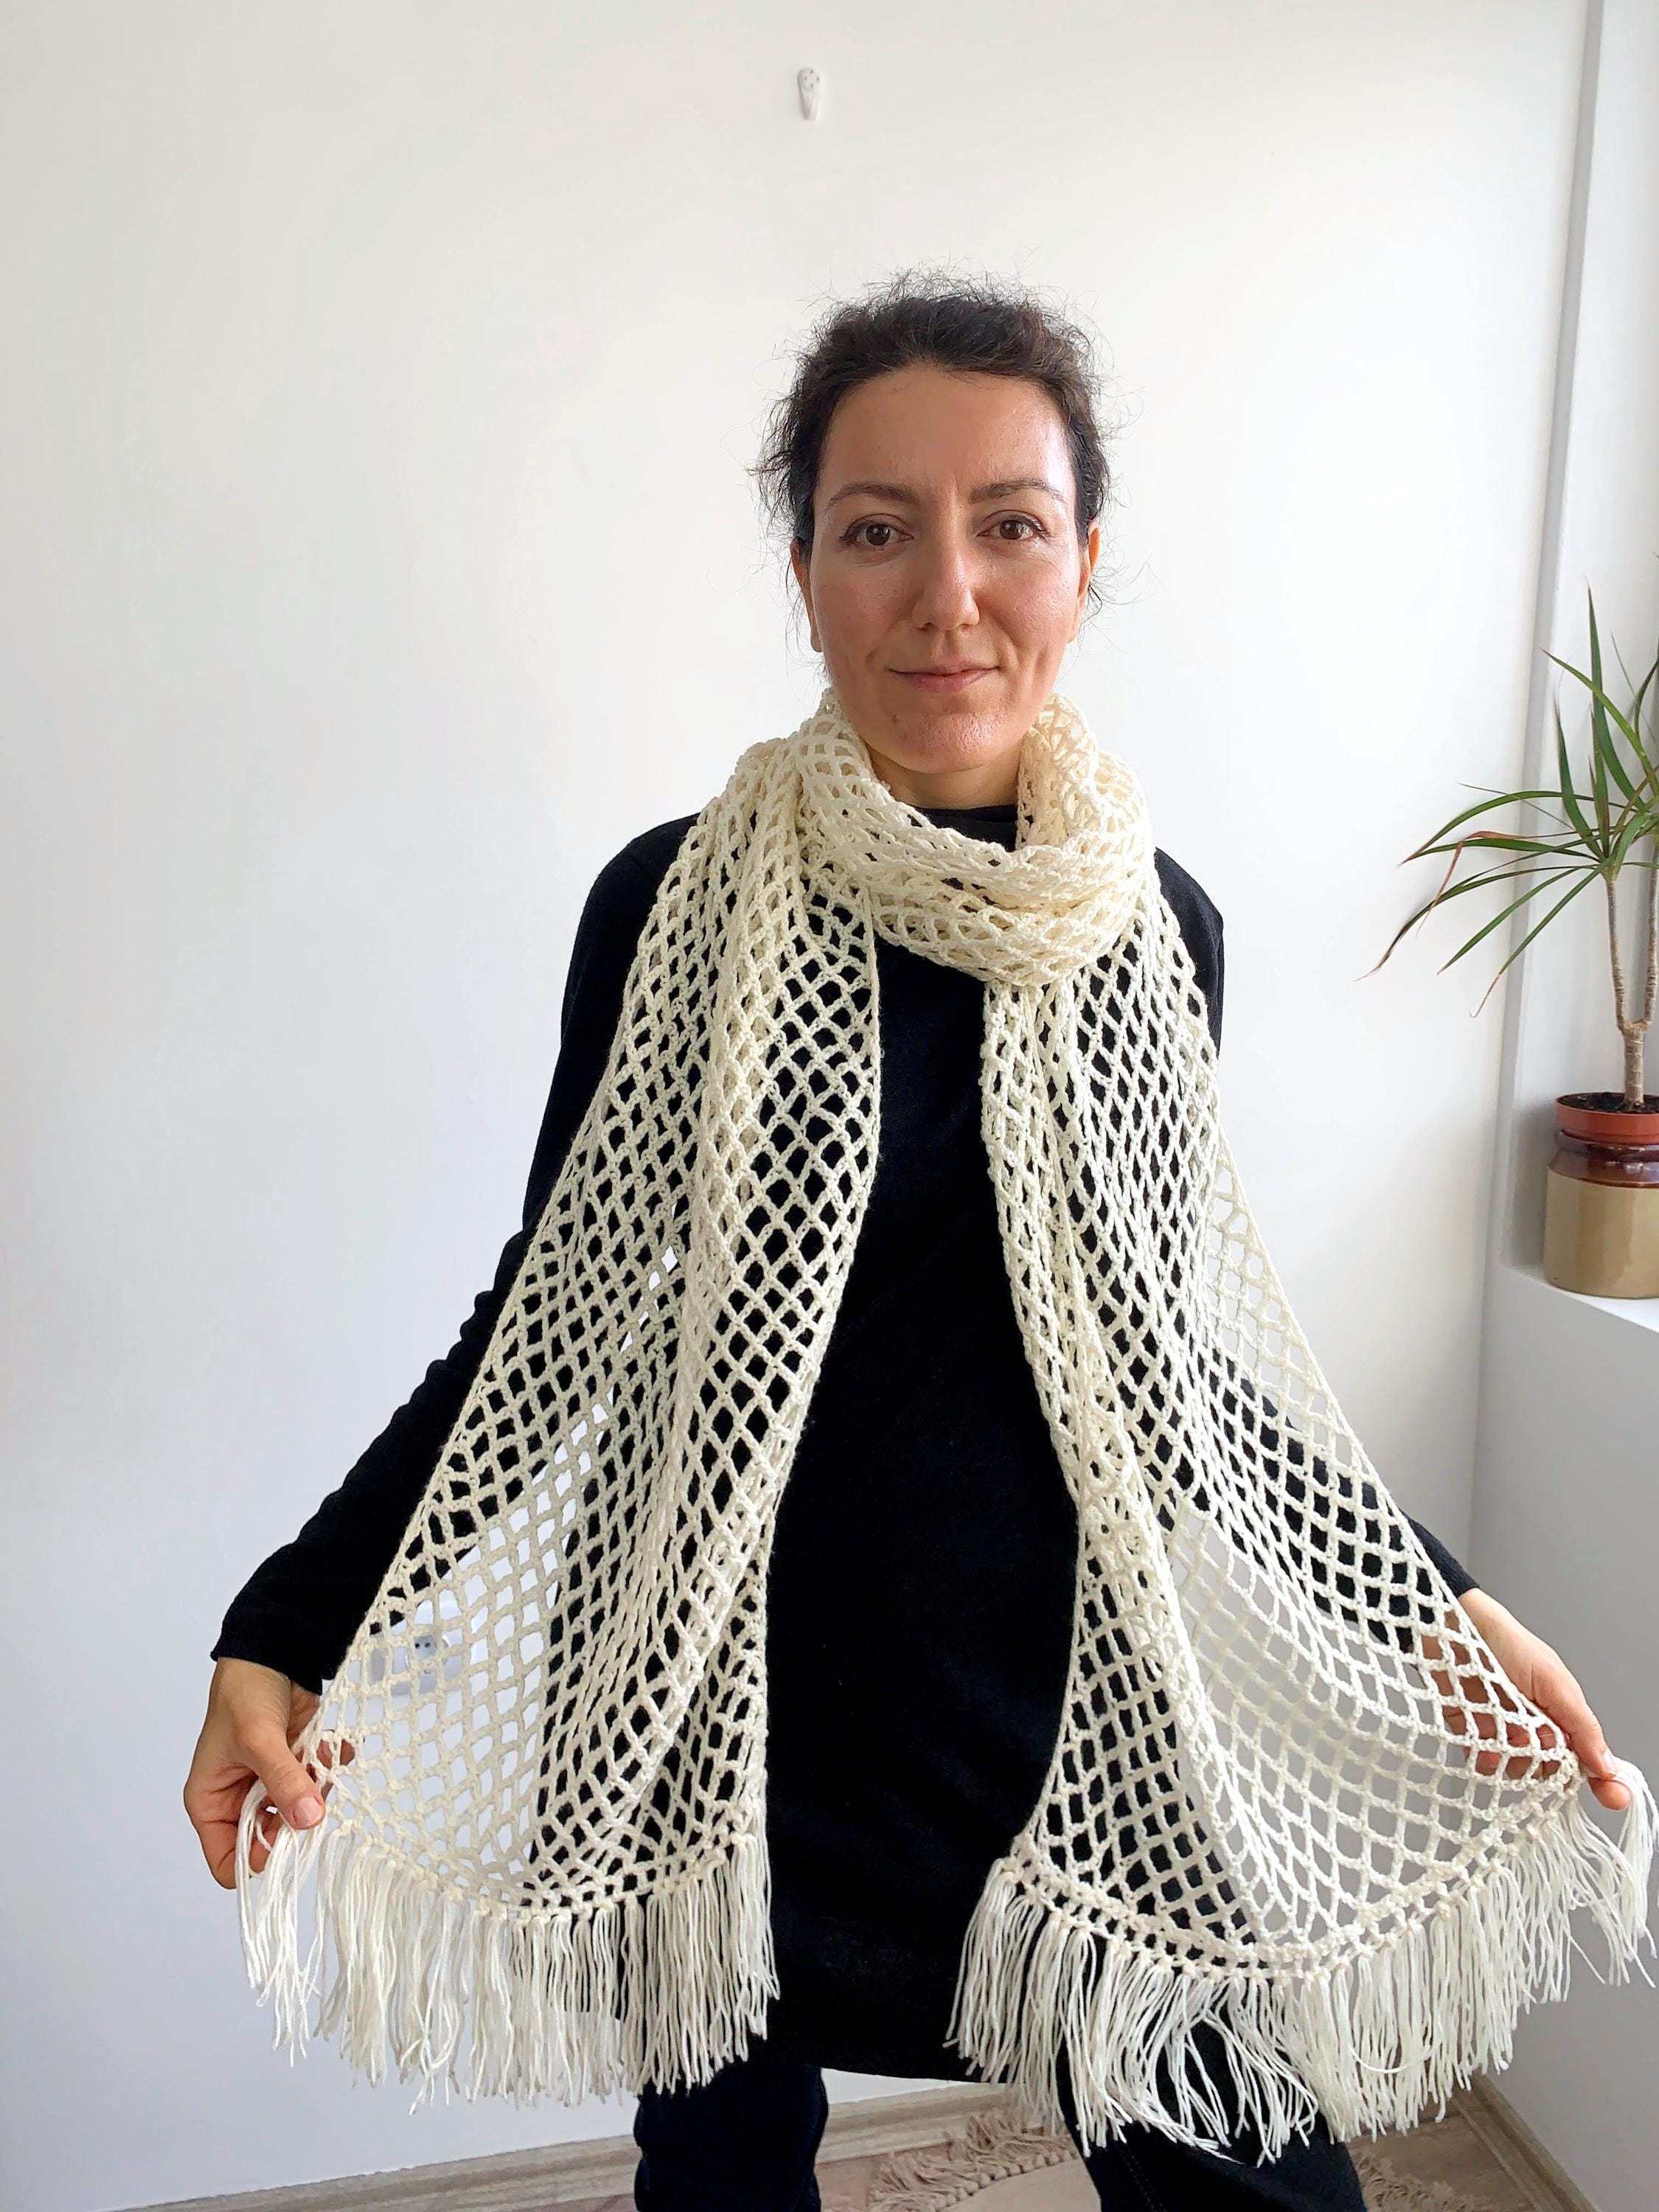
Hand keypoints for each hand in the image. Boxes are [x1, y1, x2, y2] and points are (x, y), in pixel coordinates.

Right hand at [183, 1657, 354, 1888]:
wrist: (272, 1653)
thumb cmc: (243, 1694)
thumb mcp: (258, 1740)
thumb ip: (284, 1781)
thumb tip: (308, 1819)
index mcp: (210, 1802)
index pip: (228, 1861)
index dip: (257, 1858)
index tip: (287, 1838)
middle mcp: (237, 1799)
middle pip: (270, 1839)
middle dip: (296, 1818)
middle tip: (311, 1793)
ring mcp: (269, 1783)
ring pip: (299, 1813)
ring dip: (317, 1788)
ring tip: (319, 1759)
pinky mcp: (295, 1766)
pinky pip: (319, 1784)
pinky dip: (329, 1767)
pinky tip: (331, 1745)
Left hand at [1422, 1589, 1629, 1812]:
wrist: (1452, 1627)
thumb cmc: (1507, 1643)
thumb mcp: (1553, 1681)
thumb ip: (1581, 1725)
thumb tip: (1608, 1765)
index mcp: (1561, 1712)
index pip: (1586, 1755)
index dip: (1599, 1777)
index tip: (1612, 1798)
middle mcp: (1534, 1725)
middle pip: (1550, 1768)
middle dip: (1543, 1761)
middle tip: (1533, 1740)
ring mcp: (1503, 1730)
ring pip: (1517, 1768)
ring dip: (1512, 1759)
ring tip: (1503, 1734)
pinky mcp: (1472, 1732)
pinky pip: (1483, 1761)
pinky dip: (1484, 1759)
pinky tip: (1482, 1747)